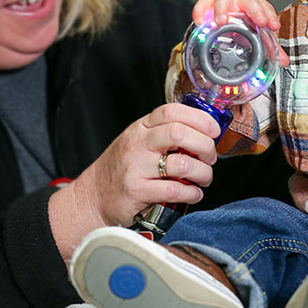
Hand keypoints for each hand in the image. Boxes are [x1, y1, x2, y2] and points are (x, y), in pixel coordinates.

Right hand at [49, 103, 221, 257]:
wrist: (93, 196)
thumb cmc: (121, 168)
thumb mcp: (138, 142)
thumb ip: (164, 134)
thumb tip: (203, 134)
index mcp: (141, 128)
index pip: (171, 111)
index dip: (199, 118)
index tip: (214, 130)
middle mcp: (138, 143)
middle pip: (179, 133)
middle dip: (204, 145)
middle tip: (210, 157)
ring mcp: (136, 167)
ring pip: (181, 164)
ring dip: (203, 173)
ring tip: (204, 178)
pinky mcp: (137, 191)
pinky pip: (174, 190)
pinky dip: (192, 193)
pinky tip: (193, 193)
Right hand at [193, 0, 288, 66]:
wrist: (222, 19)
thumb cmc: (242, 24)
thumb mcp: (256, 35)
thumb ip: (269, 47)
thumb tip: (283, 62)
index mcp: (254, 6)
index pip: (264, 7)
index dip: (269, 15)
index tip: (273, 26)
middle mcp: (239, 0)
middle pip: (248, 0)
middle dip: (255, 10)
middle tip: (260, 22)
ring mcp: (222, 1)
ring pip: (223, 0)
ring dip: (222, 10)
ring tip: (221, 21)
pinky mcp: (206, 5)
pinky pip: (202, 5)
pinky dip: (200, 12)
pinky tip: (200, 22)